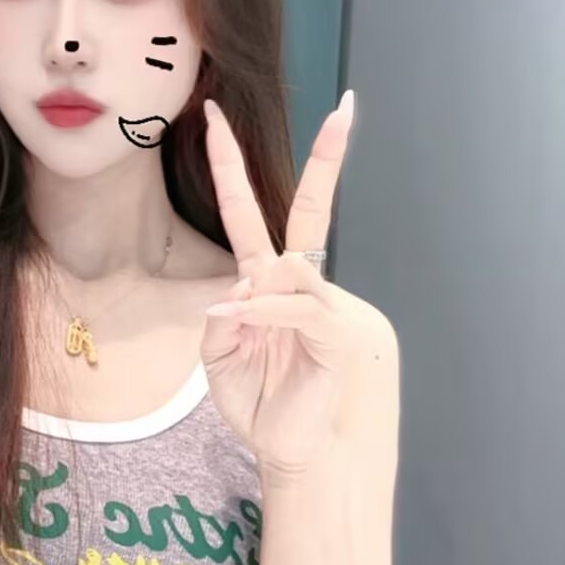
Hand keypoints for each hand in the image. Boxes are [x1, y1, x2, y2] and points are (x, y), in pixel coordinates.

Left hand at [199, 93, 397, 480]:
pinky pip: (298, 305)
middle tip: (346, 109)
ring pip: (287, 270)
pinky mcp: (340, 332)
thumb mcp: (220, 359)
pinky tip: (243, 320)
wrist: (299, 455)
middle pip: (310, 210)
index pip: (255, 217)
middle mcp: (302, 286)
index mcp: (270, 287)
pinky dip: (266, 312)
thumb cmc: (264, 408)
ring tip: (235, 329)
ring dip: (253, 299)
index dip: (234, 169)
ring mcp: (328, 304)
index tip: (217, 119)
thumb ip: (221, 318)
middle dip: (329, 159)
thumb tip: (239, 290)